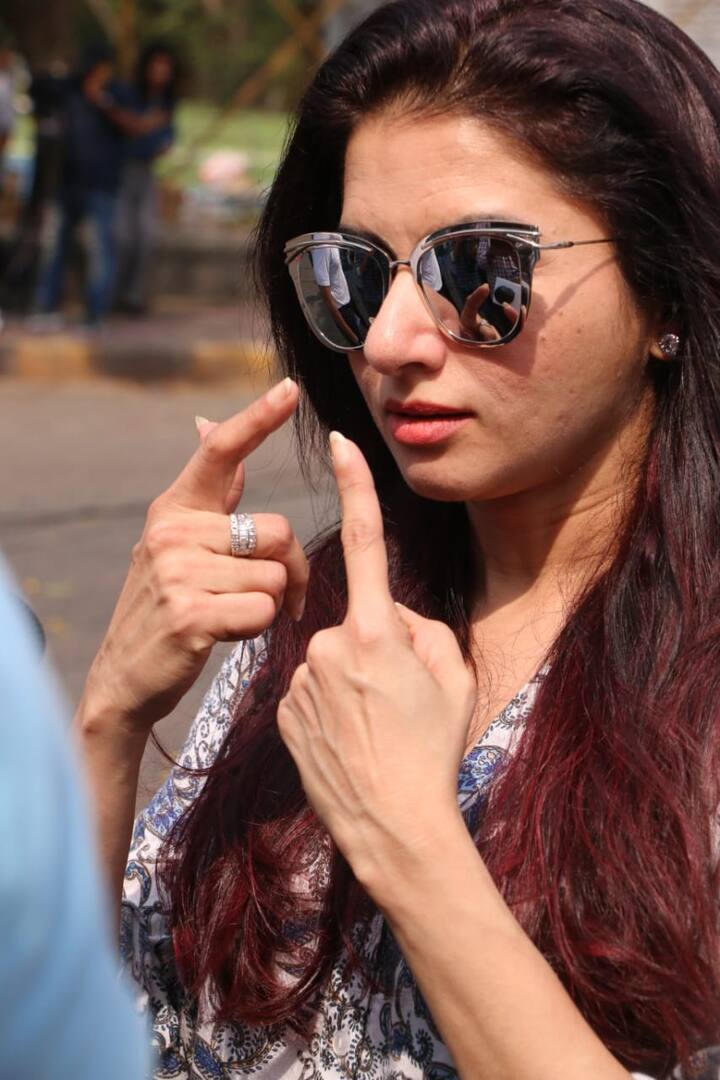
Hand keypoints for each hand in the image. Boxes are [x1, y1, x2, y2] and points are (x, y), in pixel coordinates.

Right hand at [82, 378, 308, 732]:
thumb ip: (208, 490)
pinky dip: (259, 628)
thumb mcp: (177, 541)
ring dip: (271, 602)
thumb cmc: (167, 605)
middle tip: (278, 593)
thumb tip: (208, 423)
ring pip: (275, 575)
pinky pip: (263, 609)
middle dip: (291, 568)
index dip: (258, 418)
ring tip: (235, 614)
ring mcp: (178, 572)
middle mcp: (172, 532)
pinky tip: (227, 634)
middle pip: (279, 531)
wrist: (126, 675)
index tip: (290, 389)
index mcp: (174, 508)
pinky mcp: (191, 614)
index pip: (221, 452)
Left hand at [277, 433, 475, 897]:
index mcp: (378, 629)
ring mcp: (300, 678)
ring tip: (375, 730)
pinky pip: (311, 690)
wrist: (394, 827)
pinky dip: (330, 707)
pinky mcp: (282, 709)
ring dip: (353, 681)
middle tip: (401, 702)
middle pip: (359, 623)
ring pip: (333, 659)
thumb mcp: (453, 677)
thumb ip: (422, 628)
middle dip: (379, 647)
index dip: (355, 486)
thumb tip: (392, 616)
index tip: (340, 442)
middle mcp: (330, 643)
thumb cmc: (433, 750)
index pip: (364, 541)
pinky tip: (348, 742)